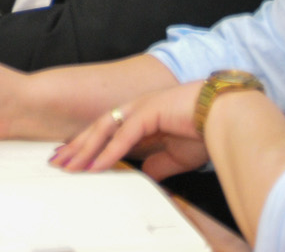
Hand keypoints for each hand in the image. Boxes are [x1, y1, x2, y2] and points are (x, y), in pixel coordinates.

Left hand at [50, 80, 209, 178]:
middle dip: (77, 146)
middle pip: (98, 129)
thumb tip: (147, 175)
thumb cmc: (206, 131)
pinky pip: (123, 137)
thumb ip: (159, 164)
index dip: (88, 145)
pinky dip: (107, 152)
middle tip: (58, 162)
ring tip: (69, 165)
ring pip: (104, 130)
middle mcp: (136, 110)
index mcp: (142, 117)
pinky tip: (95, 165)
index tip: (73, 160)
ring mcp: (141, 109)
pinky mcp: (148, 113)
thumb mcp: (176, 156)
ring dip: (85, 149)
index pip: (107, 132)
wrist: (226, 116)